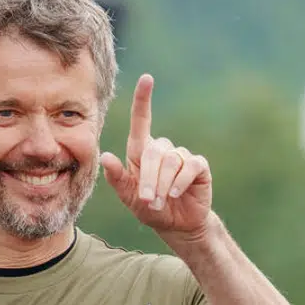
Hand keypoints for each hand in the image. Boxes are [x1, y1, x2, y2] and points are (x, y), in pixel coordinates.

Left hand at [100, 74, 212, 240]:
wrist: (176, 226)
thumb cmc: (150, 209)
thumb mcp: (128, 197)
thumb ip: (118, 178)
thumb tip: (106, 157)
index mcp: (141, 151)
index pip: (142, 120)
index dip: (143, 99)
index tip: (146, 79)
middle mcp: (162, 149)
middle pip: (153, 151)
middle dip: (148, 178)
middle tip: (147, 200)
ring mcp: (182, 157)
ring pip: (170, 161)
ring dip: (162, 184)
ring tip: (161, 202)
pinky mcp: (199, 167)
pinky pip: (189, 167)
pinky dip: (180, 182)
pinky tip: (176, 194)